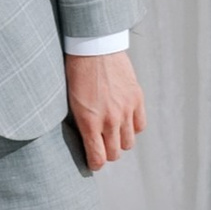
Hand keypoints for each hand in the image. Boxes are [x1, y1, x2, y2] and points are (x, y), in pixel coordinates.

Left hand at [67, 50, 144, 170]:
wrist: (93, 46)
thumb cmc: (76, 71)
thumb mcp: (70, 101)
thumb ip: (81, 124)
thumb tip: (86, 141)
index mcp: (89, 122)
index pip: (98, 158)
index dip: (95, 164)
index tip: (93, 162)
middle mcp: (110, 119)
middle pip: (114, 153)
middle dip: (106, 153)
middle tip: (101, 145)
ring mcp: (125, 109)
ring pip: (128, 143)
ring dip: (120, 141)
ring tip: (112, 132)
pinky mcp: (136, 98)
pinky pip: (140, 126)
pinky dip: (133, 127)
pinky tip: (124, 120)